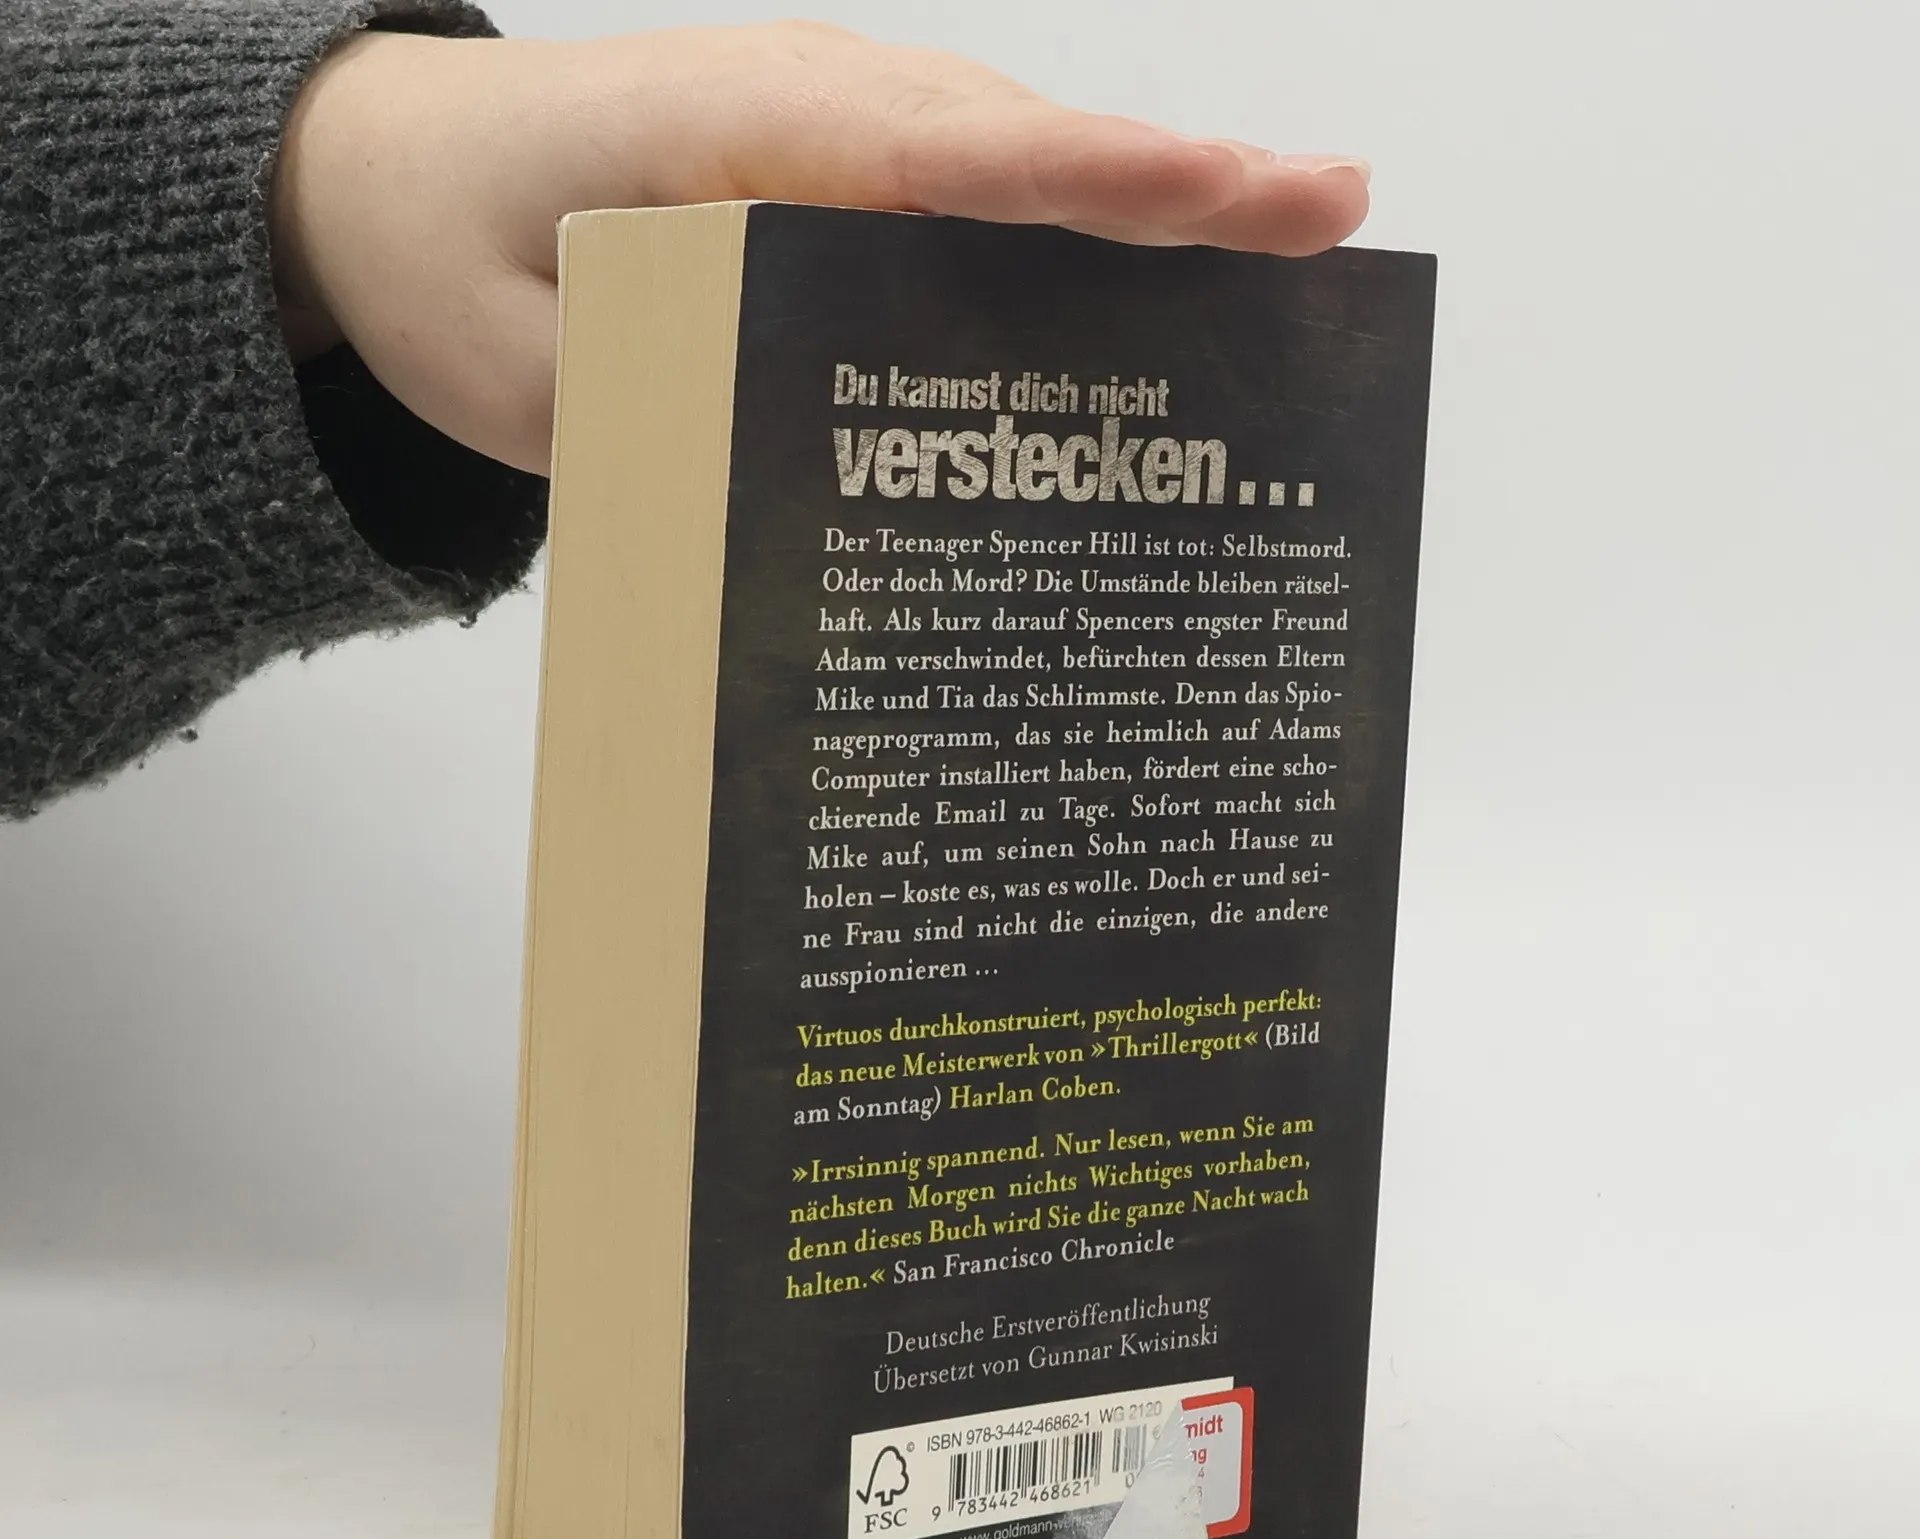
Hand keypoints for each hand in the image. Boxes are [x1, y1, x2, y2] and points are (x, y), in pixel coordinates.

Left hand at [271, 21, 1370, 475]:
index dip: (1099, 185)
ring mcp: (838, 152)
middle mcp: (822, 120)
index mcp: (751, 132)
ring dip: (1147, 235)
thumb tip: (815, 491)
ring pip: (1017, 188)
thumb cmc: (452, 255)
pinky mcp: (838, 203)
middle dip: (1183, 197)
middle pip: (1029, 155)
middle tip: (1336, 225)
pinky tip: (1140, 335)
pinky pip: (970, 225)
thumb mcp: (535, 366)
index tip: (1234, 196)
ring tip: (1295, 281)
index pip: (958, 155)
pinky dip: (1062, 268)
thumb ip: (675, 408)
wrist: (386, 189)